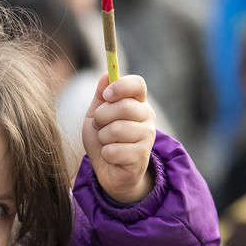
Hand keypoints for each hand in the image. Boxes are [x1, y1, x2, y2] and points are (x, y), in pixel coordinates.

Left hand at [82, 73, 155, 203]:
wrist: (109, 170)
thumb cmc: (104, 139)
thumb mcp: (97, 115)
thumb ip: (101, 96)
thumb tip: (106, 75)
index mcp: (137, 102)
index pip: (137, 84)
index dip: (120, 86)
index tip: (106, 95)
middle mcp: (147, 117)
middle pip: (125, 106)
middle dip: (102, 116)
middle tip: (99, 125)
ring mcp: (147, 137)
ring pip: (116, 129)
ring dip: (102, 137)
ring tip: (106, 142)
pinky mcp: (142, 157)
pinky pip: (114, 150)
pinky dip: (105, 154)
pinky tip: (112, 157)